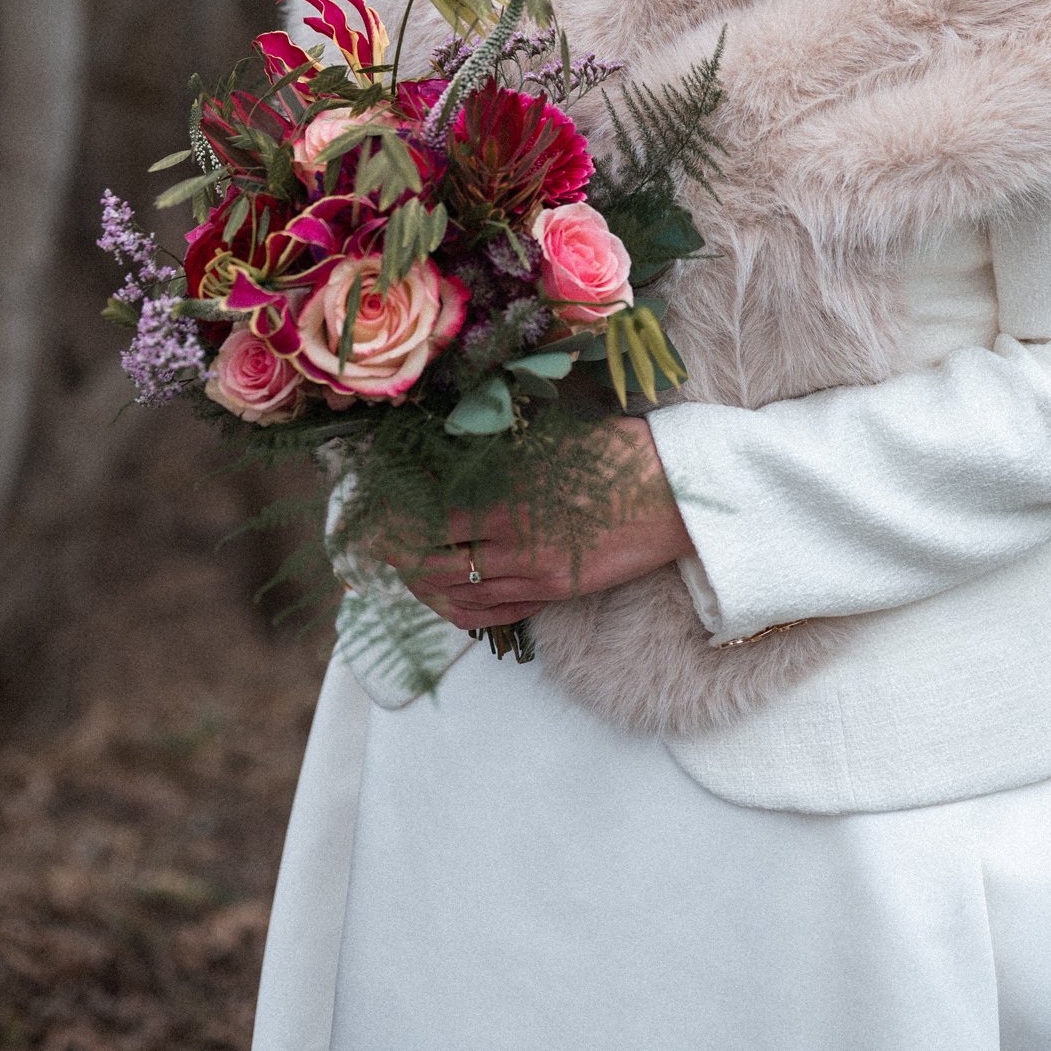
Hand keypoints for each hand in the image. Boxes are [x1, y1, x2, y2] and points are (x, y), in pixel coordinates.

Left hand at [397, 415, 694, 630]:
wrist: (678, 498)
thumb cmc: (621, 455)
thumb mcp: (558, 438)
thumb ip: (505, 446)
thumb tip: (456, 437)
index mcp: (511, 501)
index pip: (432, 518)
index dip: (397, 519)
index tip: (372, 511)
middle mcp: (515, 546)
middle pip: (435, 562)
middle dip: (398, 555)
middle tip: (371, 545)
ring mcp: (535, 576)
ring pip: (459, 593)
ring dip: (423, 584)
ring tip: (400, 570)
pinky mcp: (555, 593)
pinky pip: (496, 612)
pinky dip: (462, 610)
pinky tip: (447, 600)